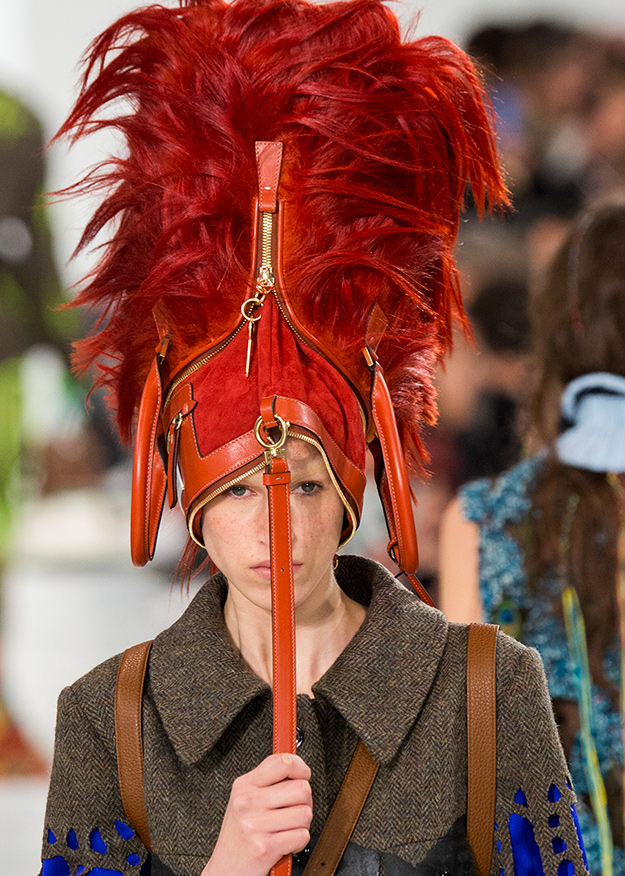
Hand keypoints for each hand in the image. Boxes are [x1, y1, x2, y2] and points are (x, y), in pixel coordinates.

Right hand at [201, 752, 312, 875]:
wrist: (226, 869)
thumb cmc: (239, 833)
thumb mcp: (244, 799)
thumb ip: (267, 782)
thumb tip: (297, 769)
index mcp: (244, 785)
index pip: (282, 762)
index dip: (301, 767)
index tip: (304, 775)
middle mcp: (248, 802)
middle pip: (301, 788)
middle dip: (305, 801)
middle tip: (294, 809)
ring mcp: (256, 824)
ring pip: (305, 813)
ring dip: (303, 824)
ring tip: (287, 828)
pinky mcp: (266, 847)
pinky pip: (302, 835)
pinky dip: (299, 841)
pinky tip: (286, 842)